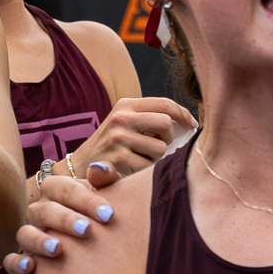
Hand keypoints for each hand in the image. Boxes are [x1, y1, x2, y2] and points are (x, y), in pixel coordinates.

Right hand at [1, 168, 122, 273]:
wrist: (100, 245)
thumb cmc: (103, 215)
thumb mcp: (108, 195)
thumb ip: (106, 178)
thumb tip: (96, 170)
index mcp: (58, 193)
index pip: (63, 188)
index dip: (85, 199)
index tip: (108, 214)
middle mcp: (41, 212)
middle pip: (44, 210)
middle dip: (65, 220)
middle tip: (87, 230)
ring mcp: (30, 235)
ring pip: (25, 234)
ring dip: (39, 241)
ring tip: (58, 249)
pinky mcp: (23, 260)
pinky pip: (10, 260)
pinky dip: (16, 263)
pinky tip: (29, 268)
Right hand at [69, 98, 196, 177]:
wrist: (80, 167)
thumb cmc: (111, 146)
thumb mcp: (124, 123)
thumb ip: (150, 118)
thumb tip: (189, 123)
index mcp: (125, 105)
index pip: (165, 103)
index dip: (183, 114)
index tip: (192, 125)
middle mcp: (121, 118)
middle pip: (166, 124)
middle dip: (168, 137)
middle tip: (157, 145)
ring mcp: (119, 138)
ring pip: (161, 148)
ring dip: (156, 157)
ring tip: (139, 158)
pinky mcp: (120, 159)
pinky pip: (151, 166)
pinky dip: (146, 170)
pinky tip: (132, 169)